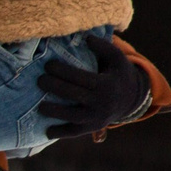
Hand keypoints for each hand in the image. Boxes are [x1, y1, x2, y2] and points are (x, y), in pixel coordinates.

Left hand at [36, 37, 150, 139]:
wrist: (131, 98)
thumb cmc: (117, 73)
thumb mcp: (116, 58)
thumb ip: (103, 46)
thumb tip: (86, 38)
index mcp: (107, 84)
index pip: (81, 78)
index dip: (63, 71)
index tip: (48, 65)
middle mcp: (102, 102)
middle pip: (75, 95)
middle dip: (55, 88)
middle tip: (39, 80)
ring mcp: (97, 117)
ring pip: (73, 116)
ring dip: (55, 112)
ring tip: (40, 107)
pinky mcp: (92, 127)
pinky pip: (75, 132)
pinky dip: (61, 133)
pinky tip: (46, 132)